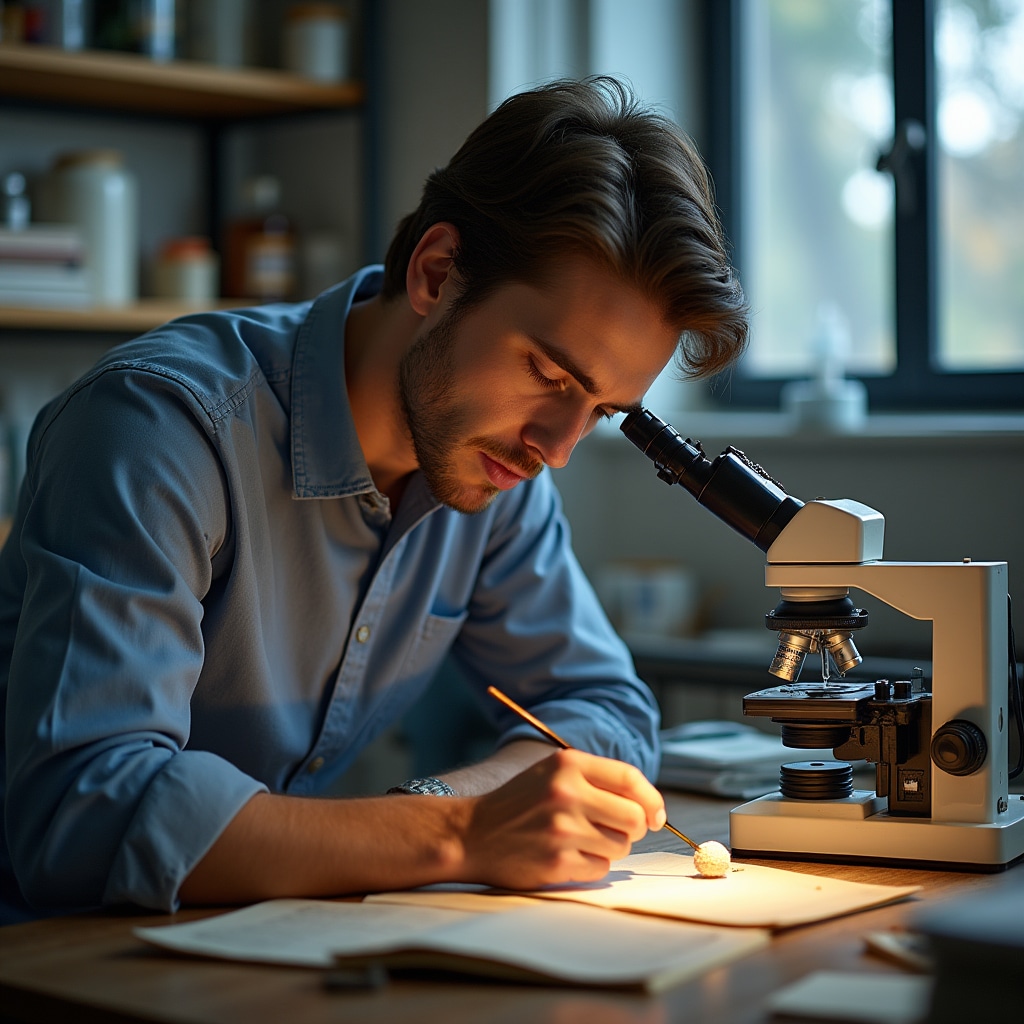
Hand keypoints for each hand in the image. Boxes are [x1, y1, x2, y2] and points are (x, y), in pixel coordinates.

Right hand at [459, 748, 665, 889]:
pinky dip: (592, 865)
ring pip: (621, 846)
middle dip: (633, 828)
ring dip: (610, 847)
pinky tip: (568, 855)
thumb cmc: (520, 803)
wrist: (473, 833)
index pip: (630, 778)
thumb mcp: (553, 773)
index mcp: (568, 764)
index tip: (655, 815)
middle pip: (633, 817)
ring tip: (583, 840)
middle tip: (618, 830)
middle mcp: (566, 793)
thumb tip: (648, 806)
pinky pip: (601, 868)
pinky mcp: (557, 861)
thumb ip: (597, 780)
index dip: (651, 799)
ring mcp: (562, 829)